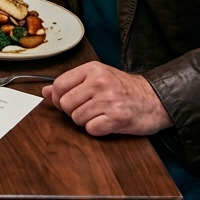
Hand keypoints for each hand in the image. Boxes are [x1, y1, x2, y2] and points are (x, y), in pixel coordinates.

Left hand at [42, 62, 171, 136]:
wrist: (154, 99)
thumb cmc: (124, 89)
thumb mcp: (97, 77)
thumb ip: (71, 83)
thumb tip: (45, 91)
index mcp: (92, 69)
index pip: (58, 85)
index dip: (57, 98)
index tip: (65, 102)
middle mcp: (99, 82)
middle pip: (65, 104)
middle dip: (72, 111)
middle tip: (88, 109)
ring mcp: (108, 100)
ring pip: (77, 118)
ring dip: (86, 121)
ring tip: (100, 114)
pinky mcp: (117, 118)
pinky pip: (91, 129)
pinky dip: (97, 130)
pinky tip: (107, 122)